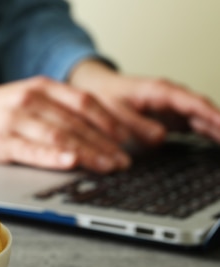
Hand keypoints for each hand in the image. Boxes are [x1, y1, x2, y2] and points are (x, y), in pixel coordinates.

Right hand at [0, 77, 131, 172]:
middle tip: (125, 161)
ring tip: (109, 166)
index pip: (85, 103)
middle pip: (78, 121)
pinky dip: (53, 156)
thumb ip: (57, 112)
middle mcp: (32, 100)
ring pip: (60, 135)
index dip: (111, 121)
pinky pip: (32, 149)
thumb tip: (93, 134)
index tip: (129, 139)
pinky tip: (71, 161)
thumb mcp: (28, 101)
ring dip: (89, 152)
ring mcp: (15, 120)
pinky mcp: (1, 141)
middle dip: (106, 142)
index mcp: (42, 88)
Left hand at [68, 60, 219, 144]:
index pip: (193, 103)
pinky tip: (216, 144)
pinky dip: (207, 133)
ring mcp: (172, 107)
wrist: (94, 88)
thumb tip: (160, 138)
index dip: (212, 115)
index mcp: (160, 91)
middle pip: (204, 111)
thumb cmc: (102, 95)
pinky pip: (194, 125)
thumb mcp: (114, 110)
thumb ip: (135, 124)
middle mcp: (171, 98)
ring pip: (202, 119)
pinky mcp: (170, 118)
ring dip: (217, 130)